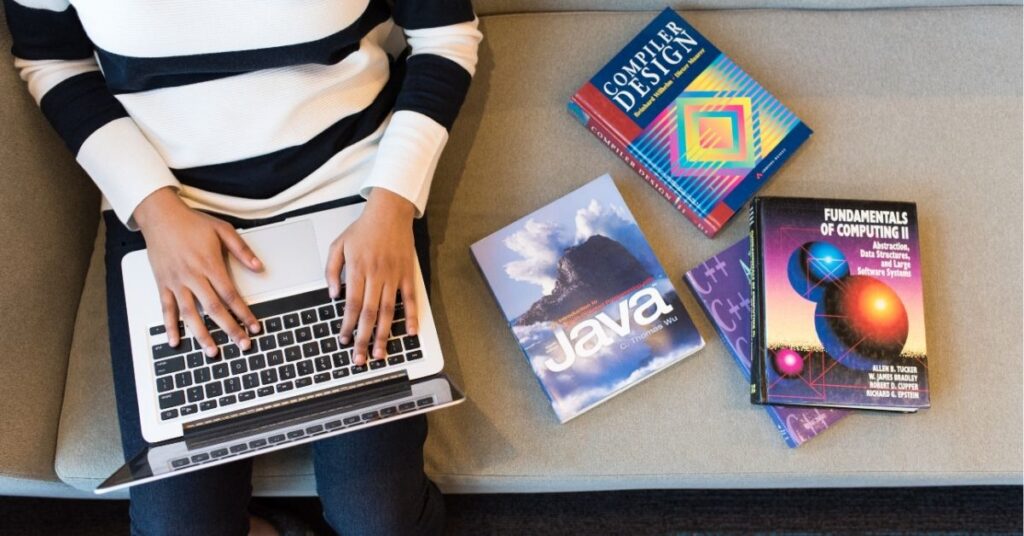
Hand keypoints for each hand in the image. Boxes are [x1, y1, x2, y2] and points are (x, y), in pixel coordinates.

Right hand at [134, 187, 262, 356]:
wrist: (160, 215)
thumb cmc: (191, 222)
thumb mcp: (223, 230)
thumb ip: (242, 250)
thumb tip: (259, 267)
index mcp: (209, 264)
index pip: (231, 295)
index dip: (244, 313)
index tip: (254, 326)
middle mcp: (192, 276)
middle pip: (214, 309)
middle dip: (229, 329)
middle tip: (242, 344)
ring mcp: (176, 282)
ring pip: (190, 313)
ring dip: (202, 335)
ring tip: (212, 352)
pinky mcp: (162, 283)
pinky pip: (166, 308)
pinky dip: (170, 326)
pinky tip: (176, 341)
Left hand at [325, 188, 418, 364]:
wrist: (389, 212)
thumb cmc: (363, 229)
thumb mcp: (338, 245)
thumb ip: (331, 270)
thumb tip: (333, 295)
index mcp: (358, 270)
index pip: (351, 304)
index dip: (347, 325)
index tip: (344, 340)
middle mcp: (376, 275)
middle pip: (369, 313)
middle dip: (363, 338)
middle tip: (360, 358)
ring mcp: (394, 276)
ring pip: (388, 311)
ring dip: (384, 334)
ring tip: (380, 353)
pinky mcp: (407, 274)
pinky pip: (411, 299)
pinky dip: (412, 316)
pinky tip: (410, 333)